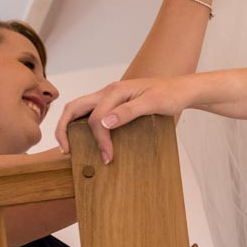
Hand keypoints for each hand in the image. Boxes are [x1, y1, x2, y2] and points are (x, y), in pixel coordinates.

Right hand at [55, 76, 190, 163]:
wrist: (183, 90)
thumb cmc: (171, 94)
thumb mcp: (154, 103)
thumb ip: (129, 111)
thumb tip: (104, 123)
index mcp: (115, 91)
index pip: (96, 118)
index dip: (99, 139)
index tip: (107, 156)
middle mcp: (108, 92)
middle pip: (74, 107)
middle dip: (64, 128)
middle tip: (66, 150)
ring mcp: (110, 97)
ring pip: (80, 109)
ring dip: (70, 125)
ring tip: (69, 145)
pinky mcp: (115, 103)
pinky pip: (91, 112)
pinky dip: (83, 124)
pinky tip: (87, 137)